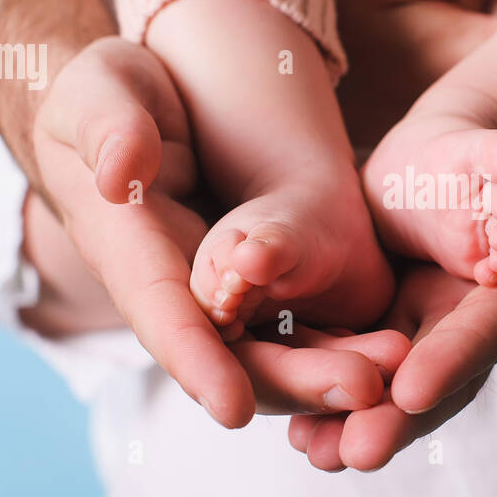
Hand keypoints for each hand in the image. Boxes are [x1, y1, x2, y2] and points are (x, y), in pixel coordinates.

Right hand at [32, 37, 408, 426]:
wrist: (144, 104)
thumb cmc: (113, 93)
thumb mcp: (101, 88)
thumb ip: (108, 126)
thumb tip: (120, 175)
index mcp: (129, 248)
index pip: (161, 311)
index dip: (194, 361)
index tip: (232, 408)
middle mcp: (174, 288)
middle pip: (231, 353)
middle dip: (295, 380)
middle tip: (365, 390)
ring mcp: (217, 294)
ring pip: (272, 351)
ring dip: (329, 372)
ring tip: (395, 372)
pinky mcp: (256, 287)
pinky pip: (298, 328)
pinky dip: (341, 344)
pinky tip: (396, 351)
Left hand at [290, 139, 496, 469]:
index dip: (457, 357)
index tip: (413, 391)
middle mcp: (487, 318)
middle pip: (443, 372)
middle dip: (398, 416)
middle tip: (352, 453)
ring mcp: (446, 315)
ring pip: (401, 372)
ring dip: (357, 414)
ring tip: (314, 449)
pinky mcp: (409, 302)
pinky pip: (371, 347)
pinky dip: (336, 378)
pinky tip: (299, 422)